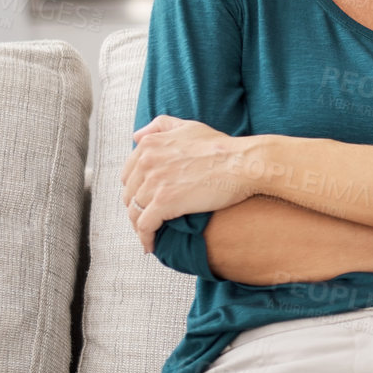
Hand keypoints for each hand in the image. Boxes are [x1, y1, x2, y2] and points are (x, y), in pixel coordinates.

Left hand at [121, 116, 251, 252]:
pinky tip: (150, 246)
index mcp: (149, 145)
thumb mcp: (189, 126)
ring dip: (139, 226)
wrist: (243, 163)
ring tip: (149, 235)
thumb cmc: (222, 147)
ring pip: (134, 212)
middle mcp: (146, 162)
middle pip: (129, 194)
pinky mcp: (164, 202)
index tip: (146, 201)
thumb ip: (160, 126)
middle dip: (137, 208)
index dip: (136, 190)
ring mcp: (154, 183)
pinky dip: (145, 238)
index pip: (129, 174)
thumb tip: (136, 136)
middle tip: (150, 219)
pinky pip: (145, 226)